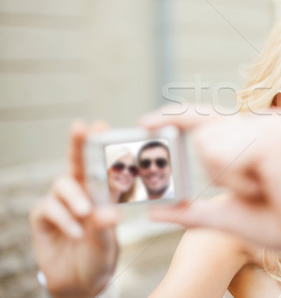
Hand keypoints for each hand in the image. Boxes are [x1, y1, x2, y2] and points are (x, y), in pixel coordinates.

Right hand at [29, 121, 119, 297]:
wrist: (80, 282)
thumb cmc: (99, 255)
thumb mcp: (107, 243)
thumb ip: (106, 227)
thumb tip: (110, 212)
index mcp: (103, 191)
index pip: (103, 164)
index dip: (100, 143)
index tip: (100, 125)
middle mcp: (82, 191)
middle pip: (77, 162)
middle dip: (78, 143)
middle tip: (81, 127)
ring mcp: (62, 202)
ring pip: (63, 183)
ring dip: (74, 196)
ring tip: (85, 213)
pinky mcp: (43, 216)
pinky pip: (49, 208)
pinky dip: (62, 218)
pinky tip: (74, 232)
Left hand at [142, 107, 280, 253]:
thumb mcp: (227, 214)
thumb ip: (191, 210)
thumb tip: (156, 211)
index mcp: (254, 133)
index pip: (207, 116)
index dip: (175, 116)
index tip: (144, 122)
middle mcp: (261, 122)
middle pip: (203, 133)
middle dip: (216, 171)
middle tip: (254, 189)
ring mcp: (268, 125)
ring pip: (210, 145)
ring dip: (229, 178)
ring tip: (262, 188)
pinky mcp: (272, 137)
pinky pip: (227, 155)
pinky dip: (238, 180)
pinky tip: (265, 186)